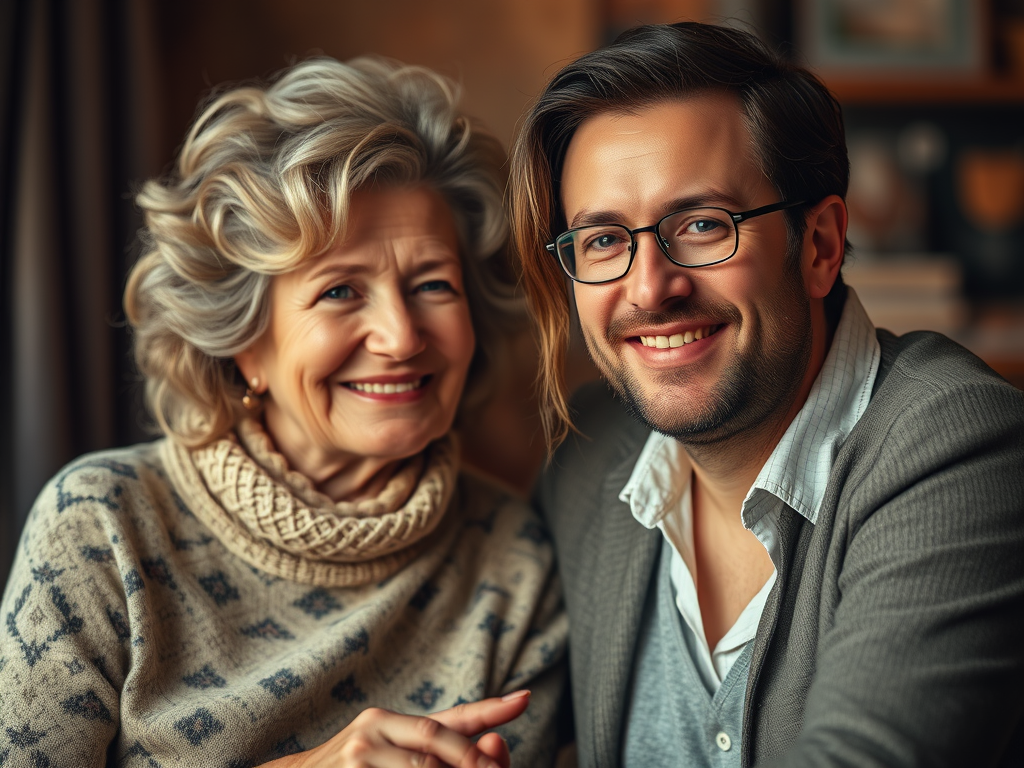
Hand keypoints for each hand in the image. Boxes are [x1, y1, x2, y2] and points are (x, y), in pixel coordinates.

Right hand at [258, 689, 530, 767]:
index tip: (525, 700)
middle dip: (474, 762)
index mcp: (385, 720)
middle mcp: (371, 731)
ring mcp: (358, 759)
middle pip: (439, 743)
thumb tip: (495, 742)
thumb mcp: (388, 749)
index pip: (449, 717)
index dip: (491, 710)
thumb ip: (438, 746)